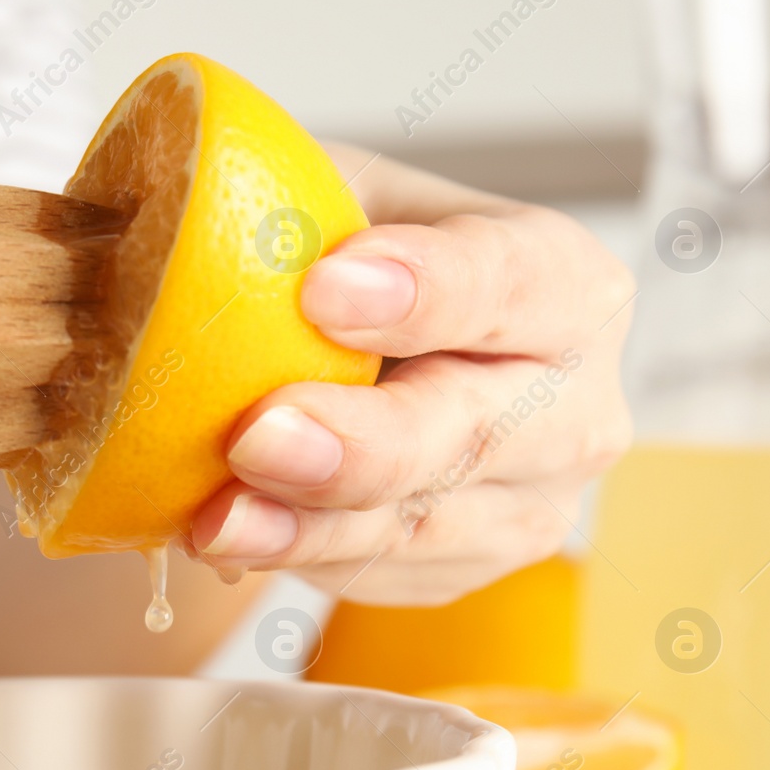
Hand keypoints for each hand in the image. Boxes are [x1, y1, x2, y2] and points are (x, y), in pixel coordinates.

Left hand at [190, 147, 634, 604]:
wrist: (340, 352)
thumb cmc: (341, 254)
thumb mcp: (325, 192)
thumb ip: (292, 203)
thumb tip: (195, 214)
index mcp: (565, 281)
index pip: (515, 280)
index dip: (426, 289)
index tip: (322, 290)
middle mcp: (573, 404)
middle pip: (480, 433)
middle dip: (364, 444)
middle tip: (259, 436)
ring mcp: (531, 503)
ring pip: (424, 529)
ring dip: (312, 529)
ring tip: (218, 518)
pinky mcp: (462, 568)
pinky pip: (381, 578)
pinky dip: (297, 560)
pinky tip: (226, 538)